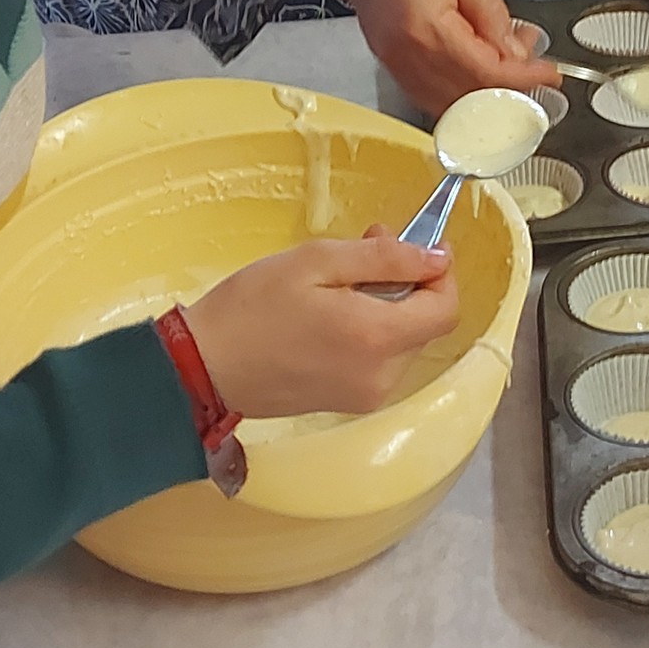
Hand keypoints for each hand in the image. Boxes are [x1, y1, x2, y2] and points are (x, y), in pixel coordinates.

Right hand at [189, 235, 458, 419]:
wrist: (203, 369)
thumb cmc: (252, 307)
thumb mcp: (317, 262)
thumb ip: (385, 259)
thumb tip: (438, 260)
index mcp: (378, 338)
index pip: (445, 308)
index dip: (442, 274)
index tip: (422, 246)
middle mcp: (381, 375)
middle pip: (424, 323)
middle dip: (408, 281)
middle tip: (369, 244)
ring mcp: (365, 395)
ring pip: (401, 340)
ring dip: (386, 303)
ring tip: (340, 277)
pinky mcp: (346, 403)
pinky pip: (377, 359)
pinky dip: (369, 329)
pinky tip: (332, 310)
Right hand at [317, 0, 558, 119]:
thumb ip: (491, 13)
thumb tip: (514, 53)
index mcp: (426, 30)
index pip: (486, 76)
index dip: (525, 79)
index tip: (551, 74)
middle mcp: (404, 55)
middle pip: (466, 98)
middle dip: (508, 88)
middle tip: (534, 61)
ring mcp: (390, 58)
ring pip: (445, 101)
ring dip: (483, 91)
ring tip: (510, 57)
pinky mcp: (385, 53)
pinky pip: (425, 88)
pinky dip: (457, 88)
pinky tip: (477, 63)